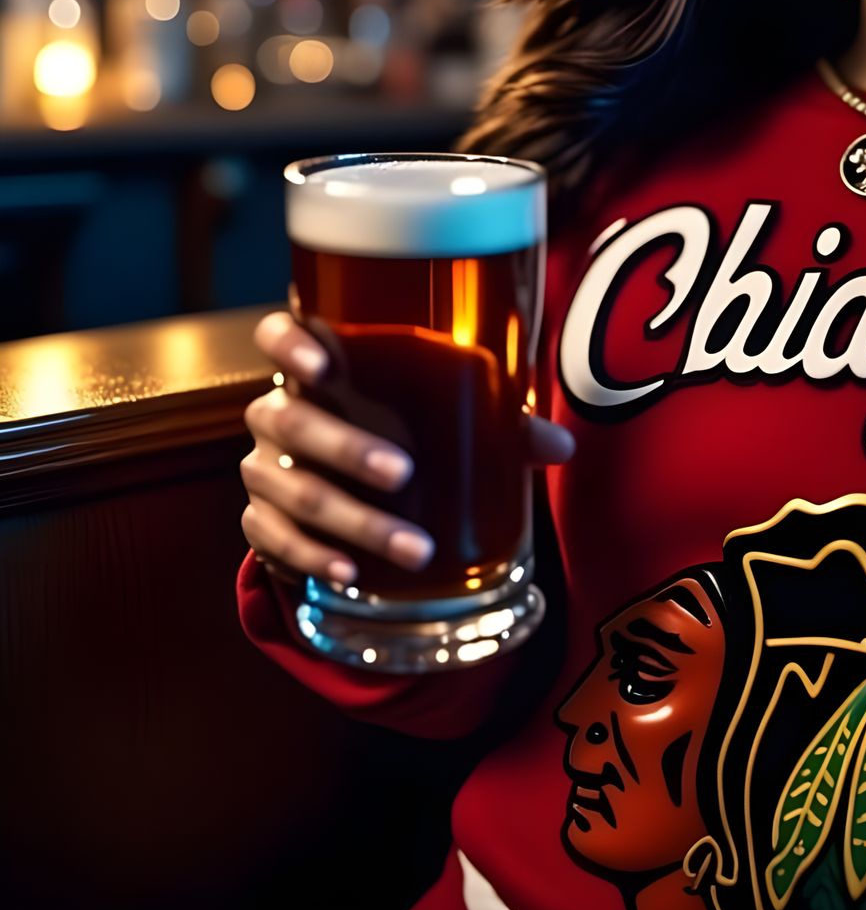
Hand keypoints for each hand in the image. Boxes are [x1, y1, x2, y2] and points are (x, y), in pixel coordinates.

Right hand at [240, 310, 574, 588]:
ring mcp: (263, 468)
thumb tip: (561, 445)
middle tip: (404, 473)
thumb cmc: (397, 428)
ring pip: (290, 489)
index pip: (277, 335)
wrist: (342, 488)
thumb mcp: (439, 415)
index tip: (321, 364)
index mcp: (316, 369)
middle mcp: (278, 413)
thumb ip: (494, 420)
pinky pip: (272, 539)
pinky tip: (351, 573)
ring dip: (353, 521)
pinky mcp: (259, 520)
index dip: (288, 343)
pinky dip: (314, 557)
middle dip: (347, 448)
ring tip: (412, 548)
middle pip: (291, 421)